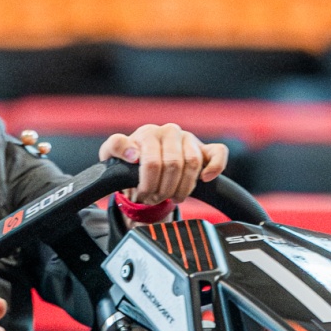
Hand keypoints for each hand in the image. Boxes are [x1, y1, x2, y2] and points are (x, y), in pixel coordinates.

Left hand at [97, 123, 229, 206]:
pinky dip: (215, 167)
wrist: (143, 165)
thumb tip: (134, 153)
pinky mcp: (204, 148)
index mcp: (148, 132)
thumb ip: (116, 147)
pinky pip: (218, 153)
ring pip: (192, 164)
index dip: (147, 184)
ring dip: (182, 187)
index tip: (141, 193)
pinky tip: (205, 178)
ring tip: (171, 197)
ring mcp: (188, 139)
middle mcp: (169, 131)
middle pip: (172, 166)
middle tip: (154, 199)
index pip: (151, 161)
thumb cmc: (129, 161)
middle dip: (162, 189)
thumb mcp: (112, 155)